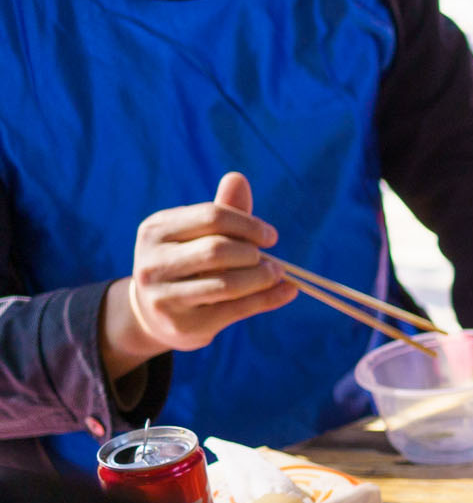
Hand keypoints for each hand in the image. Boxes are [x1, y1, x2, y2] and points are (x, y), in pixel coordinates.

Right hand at [99, 171, 293, 375]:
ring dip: (264, 277)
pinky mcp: (184, 324)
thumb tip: (238, 178)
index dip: (249, 225)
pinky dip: (269, 299)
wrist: (154, 314)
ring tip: (278, 274)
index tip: (271, 236)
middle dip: (254, 254)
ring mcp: (164, 296)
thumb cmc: (186, 264)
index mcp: (156, 230)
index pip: (212, 217)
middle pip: (219, 250)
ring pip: (228, 283)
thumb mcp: (195, 235)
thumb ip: (221, 211)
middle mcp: (153, 262)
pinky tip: (289, 291)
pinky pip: (237, 310)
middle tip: (272, 261)